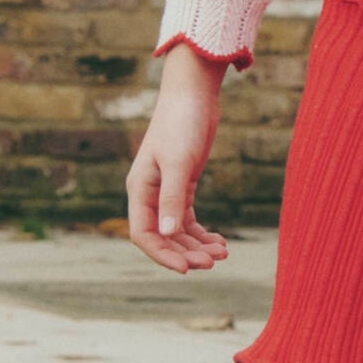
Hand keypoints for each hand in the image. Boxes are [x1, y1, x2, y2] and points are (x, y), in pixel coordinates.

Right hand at [127, 48, 230, 274]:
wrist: (193, 94)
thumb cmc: (182, 123)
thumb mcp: (178, 162)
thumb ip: (173, 198)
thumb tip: (168, 235)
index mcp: (139, 189)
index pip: (143, 234)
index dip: (163, 255)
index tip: (188, 268)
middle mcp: (149, 193)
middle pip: (163, 236)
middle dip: (186, 252)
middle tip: (214, 262)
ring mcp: (166, 189)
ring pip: (178, 230)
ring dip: (197, 244)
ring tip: (223, 253)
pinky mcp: (184, 183)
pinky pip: (188, 217)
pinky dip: (202, 231)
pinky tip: (219, 240)